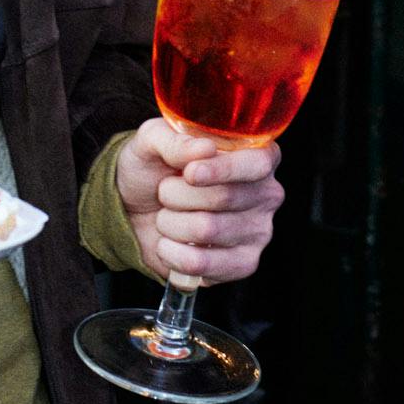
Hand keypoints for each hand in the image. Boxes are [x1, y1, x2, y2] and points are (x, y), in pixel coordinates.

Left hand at [115, 118, 282, 285]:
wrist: (137, 210)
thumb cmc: (155, 168)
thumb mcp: (153, 140)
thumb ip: (174, 140)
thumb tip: (204, 148)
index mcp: (257, 154)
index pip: (257, 164)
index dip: (223, 170)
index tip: (190, 173)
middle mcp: (266, 192)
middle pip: (223, 197)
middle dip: (177, 194)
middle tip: (165, 190)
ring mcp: (259, 231)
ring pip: (207, 230)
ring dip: (170, 223)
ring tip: (167, 215)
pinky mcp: (243, 264)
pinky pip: (203, 264)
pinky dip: (173, 254)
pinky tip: (169, 244)